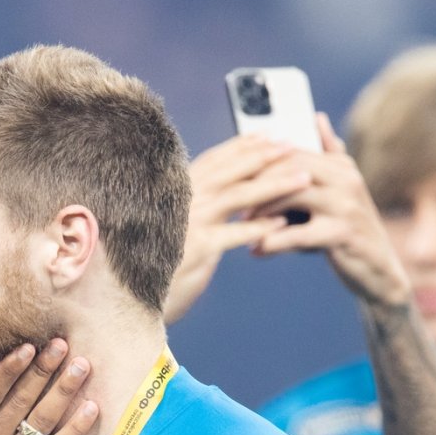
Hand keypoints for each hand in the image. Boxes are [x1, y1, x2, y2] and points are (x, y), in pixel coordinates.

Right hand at [0, 340, 97, 434]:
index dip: (10, 367)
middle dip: (43, 370)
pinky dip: (75, 427)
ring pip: (41, 421)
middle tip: (62, 345)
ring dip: (64, 390)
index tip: (30, 346)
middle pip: (20, 401)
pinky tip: (90, 407)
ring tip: (81, 366)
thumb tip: (9, 365)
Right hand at [165, 135, 311, 322]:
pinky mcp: (198, 249)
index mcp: (176, 193)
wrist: (132, 299)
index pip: (214, 161)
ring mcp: (190, 224)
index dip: (242, 146)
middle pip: (230, 171)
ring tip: (303, 179)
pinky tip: (283, 223)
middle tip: (294, 146)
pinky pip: (235, 234)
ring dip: (274, 185)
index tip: (268, 136)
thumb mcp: (173, 230)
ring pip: (239, 196)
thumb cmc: (156, 266)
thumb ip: (193, 211)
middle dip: (264, 156)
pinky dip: (260, 227)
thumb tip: (219, 198)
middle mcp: (182, 202)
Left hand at [250, 114, 411, 307]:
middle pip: (291, 168)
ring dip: (262, 213)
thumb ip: (327, 157)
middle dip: (258, 184)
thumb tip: (315, 117)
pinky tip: (256, 251)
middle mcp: (346, 179)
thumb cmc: (346, 230)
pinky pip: (299, 234)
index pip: (292, 151)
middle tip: (232, 202)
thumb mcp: (339, 191)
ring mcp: (346, 205)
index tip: (233, 178)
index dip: (260, 163)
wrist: (379, 270)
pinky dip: (273, 243)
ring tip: (241, 227)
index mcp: (340, 166)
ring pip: (293, 196)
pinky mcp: (343, 234)